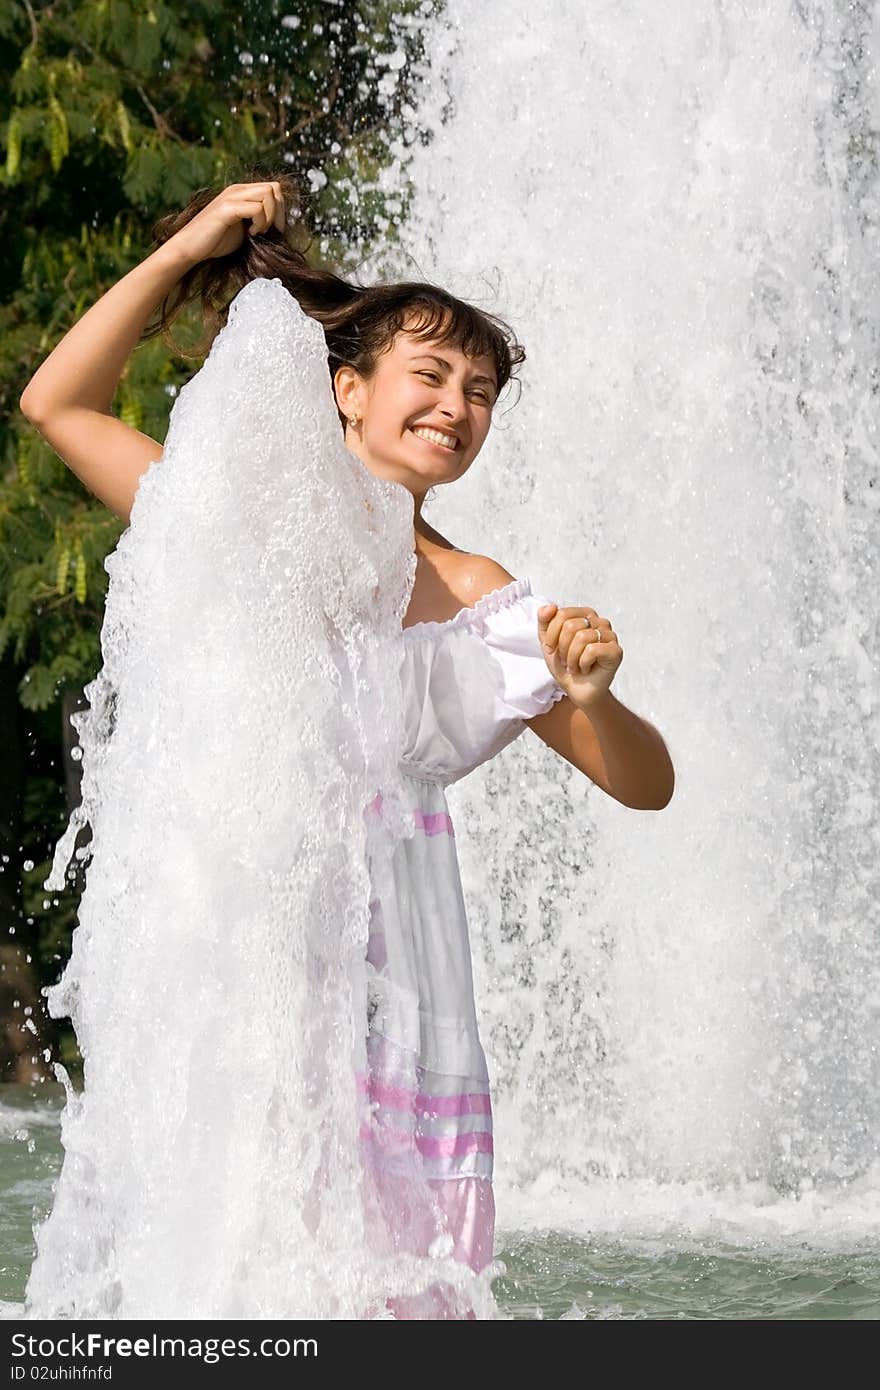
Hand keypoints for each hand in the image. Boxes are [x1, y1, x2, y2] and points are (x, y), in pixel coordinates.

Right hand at [161, 180, 286, 266]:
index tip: (273, 231)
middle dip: (278, 213)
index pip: (274, 189)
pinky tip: (250, 234)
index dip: (280, 210)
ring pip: (268, 194)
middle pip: (274, 188)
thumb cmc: (216, 242)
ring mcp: (231, 196)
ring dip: (269, 217)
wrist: (190, 248)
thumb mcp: (244, 229)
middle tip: (268, 232)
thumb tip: (279, 228)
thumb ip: (259, 221)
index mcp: (242, 192)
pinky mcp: (227, 208)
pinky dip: (259, 222)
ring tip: (257, 232)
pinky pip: (256, 208)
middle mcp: (237, 190)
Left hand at [537, 602, 622, 706]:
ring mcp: (610, 635)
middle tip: (566, 660)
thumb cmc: (565, 665)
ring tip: (575, 666)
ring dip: (572, 658)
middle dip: (562, 648)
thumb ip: (544, 621)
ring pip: (582, 638)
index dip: (551, 634)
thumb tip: (550, 606)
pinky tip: (586, 669)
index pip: (562, 613)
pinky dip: (583, 663)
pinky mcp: (616, 651)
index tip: (552, 649)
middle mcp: (600, 621)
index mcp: (584, 615)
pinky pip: (592, 650)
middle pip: (571, 626)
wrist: (577, 690)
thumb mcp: (548, 642)